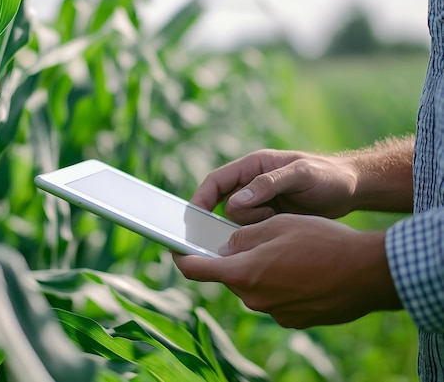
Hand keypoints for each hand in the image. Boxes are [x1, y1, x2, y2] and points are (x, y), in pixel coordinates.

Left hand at [173, 214, 401, 327]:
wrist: (369, 272)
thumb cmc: (322, 241)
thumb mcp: (276, 226)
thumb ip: (242, 237)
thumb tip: (224, 246)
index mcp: (243, 272)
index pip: (195, 269)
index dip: (180, 257)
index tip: (175, 247)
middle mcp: (253, 298)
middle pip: (230, 275)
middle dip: (235, 257)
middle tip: (256, 238)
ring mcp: (274, 312)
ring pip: (254, 285)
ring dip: (260, 269)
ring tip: (289, 251)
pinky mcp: (293, 320)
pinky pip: (275, 297)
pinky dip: (280, 283)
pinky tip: (303, 269)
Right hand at [191, 149, 358, 224]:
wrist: (352, 190)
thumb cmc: (327, 176)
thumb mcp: (301, 175)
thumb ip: (268, 184)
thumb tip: (237, 200)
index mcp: (252, 166)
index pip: (215, 181)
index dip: (200, 198)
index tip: (193, 219)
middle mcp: (250, 184)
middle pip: (223, 205)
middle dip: (237, 217)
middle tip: (264, 217)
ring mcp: (259, 202)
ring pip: (237, 222)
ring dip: (253, 226)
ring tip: (280, 217)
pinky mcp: (268, 219)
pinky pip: (252, 231)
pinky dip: (261, 233)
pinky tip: (282, 225)